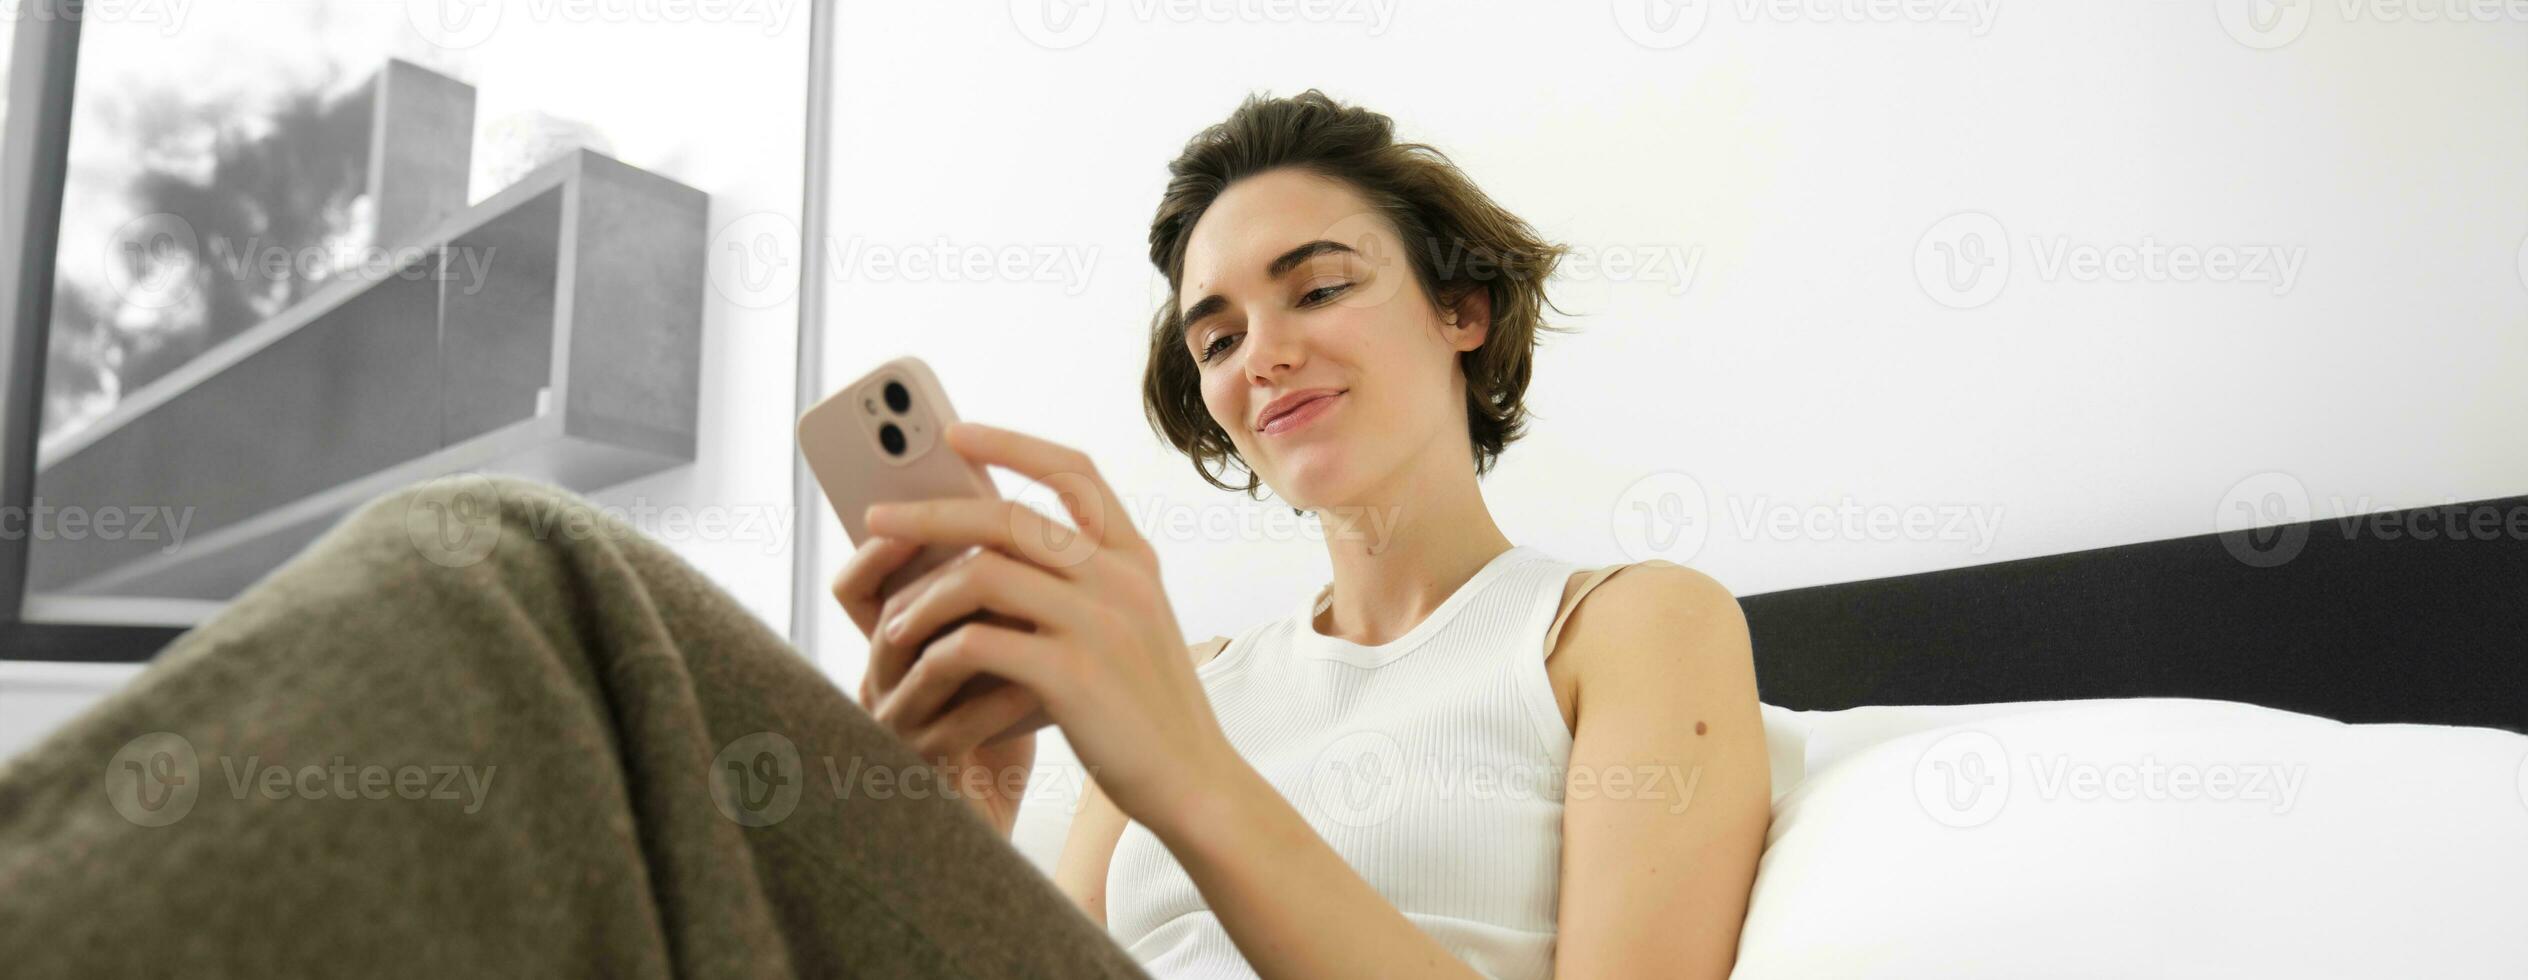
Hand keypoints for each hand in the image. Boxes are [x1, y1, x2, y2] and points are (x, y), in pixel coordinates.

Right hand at [832, 535, 1041, 835]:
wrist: (996, 815)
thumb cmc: (996, 722)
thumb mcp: (994, 647)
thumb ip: (994, 593)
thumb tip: (1028, 517)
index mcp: (893, 642)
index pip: (859, 583)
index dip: (883, 544)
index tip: (937, 507)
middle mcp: (880, 679)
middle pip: (887, 614)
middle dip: (944, 577)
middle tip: (996, 550)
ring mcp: (896, 726)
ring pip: (919, 663)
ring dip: (981, 630)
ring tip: (1035, 605)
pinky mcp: (925, 772)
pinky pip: (957, 725)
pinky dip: (1004, 700)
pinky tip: (1045, 685)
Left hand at [863, 421, 1242, 836]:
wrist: (1194, 782)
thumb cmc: (1148, 709)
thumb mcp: (1134, 625)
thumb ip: (1088, 581)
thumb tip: (1001, 550)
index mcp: (1135, 557)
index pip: (1074, 471)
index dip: (1011, 445)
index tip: (956, 433)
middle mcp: (1120, 577)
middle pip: (1009, 516)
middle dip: (931, 513)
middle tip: (874, 516)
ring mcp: (1100, 622)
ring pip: (984, 575)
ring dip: (924, 595)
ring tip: (891, 620)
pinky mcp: (1073, 673)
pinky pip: (980, 641)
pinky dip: (939, 650)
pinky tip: (920, 665)